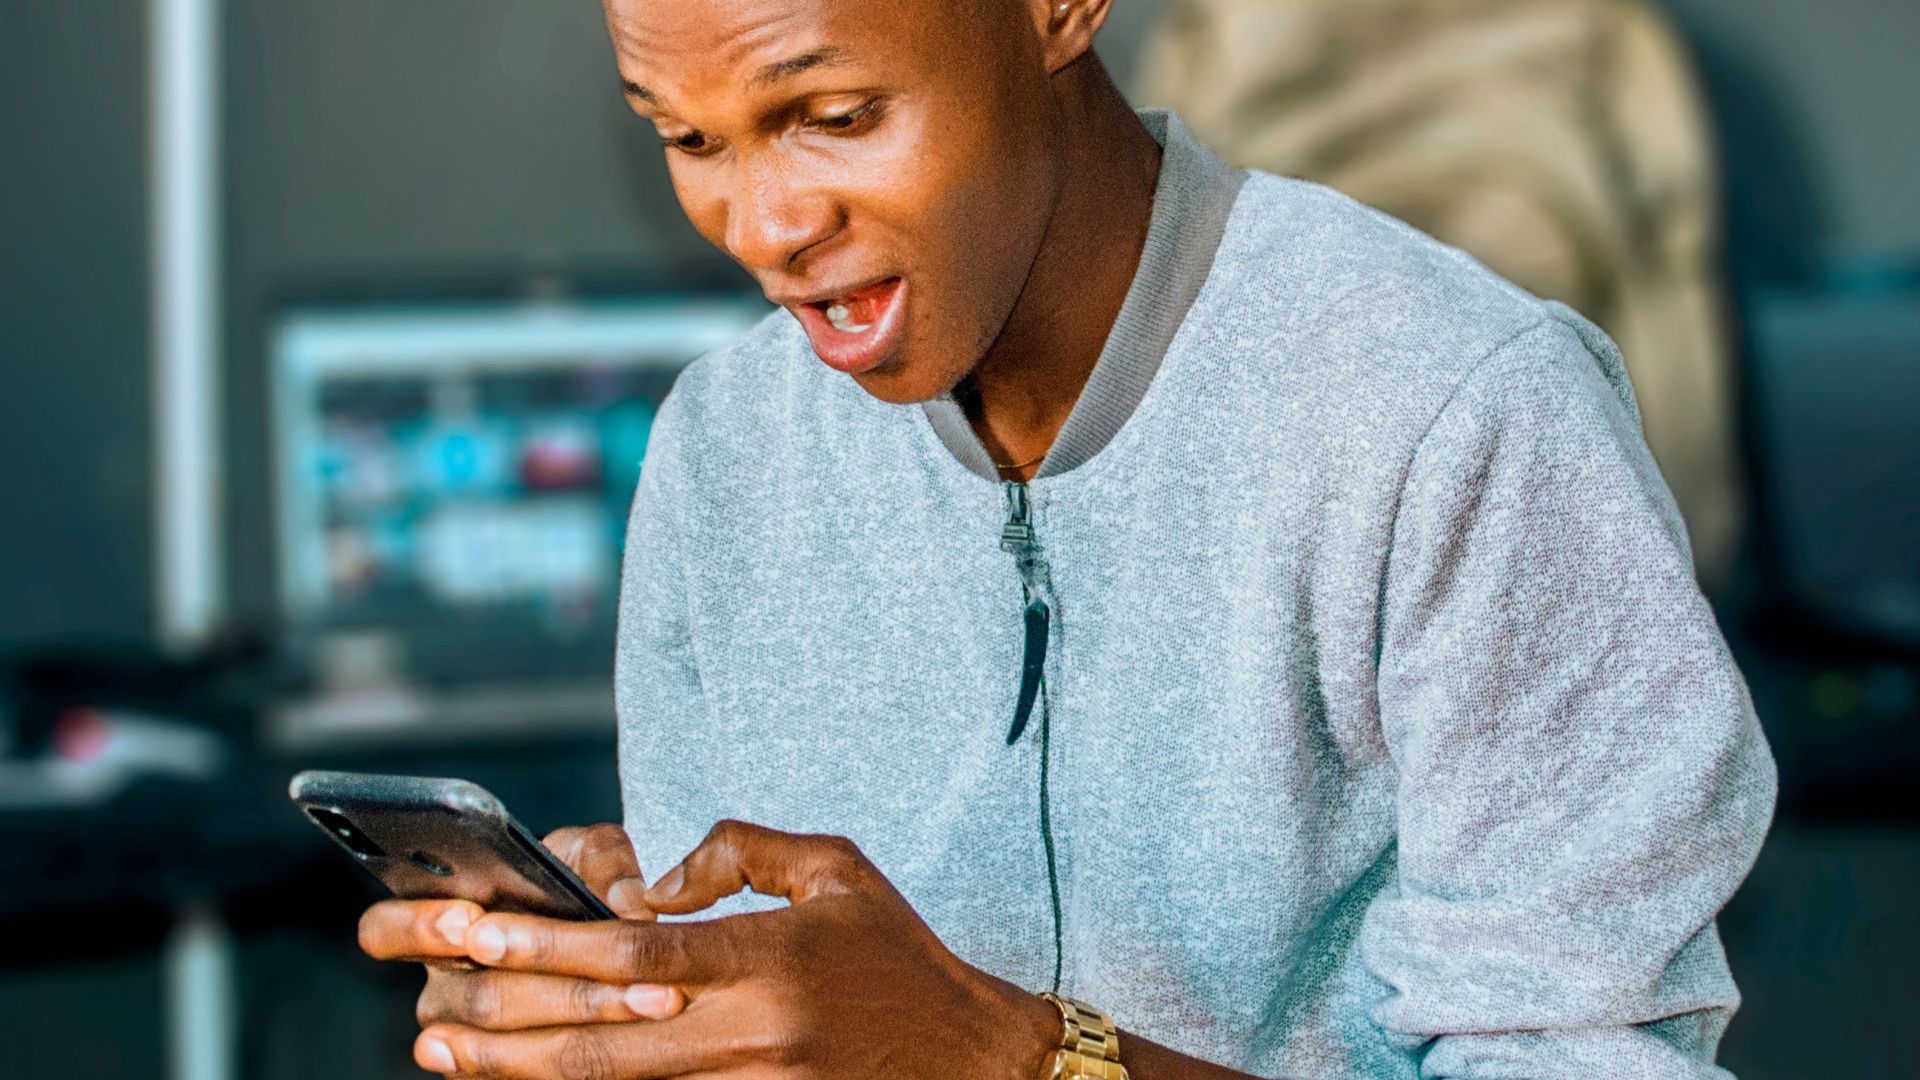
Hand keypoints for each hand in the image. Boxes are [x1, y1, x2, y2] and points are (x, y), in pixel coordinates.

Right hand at [357, 823, 688, 1043]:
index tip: (467, 920)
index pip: (384, 929)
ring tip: (657, 995)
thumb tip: (627, 905)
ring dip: (590, 1012)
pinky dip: (591, 1056)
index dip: (417, 927)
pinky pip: (535, 1074)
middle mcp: (446, 985)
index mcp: (441, 920)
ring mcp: (470, 1041)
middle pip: (469, 996)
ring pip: (508, 1041)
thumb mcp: (590, 856)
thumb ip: (604, 860)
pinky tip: (643, 1039)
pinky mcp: (507, 1074)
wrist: (620, 949)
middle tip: (603, 962)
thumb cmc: (585, 888)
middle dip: (550, 979)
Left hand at [408, 820, 1061, 1079]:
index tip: (472, 929)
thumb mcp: (838, 869)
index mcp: (762, 961)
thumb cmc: (896, 953)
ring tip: (441, 1047)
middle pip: (592, 1035)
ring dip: (514, 1066)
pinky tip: (518, 1074)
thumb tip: (655, 882)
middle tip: (425, 1001)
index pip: (628, 955)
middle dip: (498, 1018)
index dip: (541, 945)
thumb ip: (742, 853)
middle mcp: (740, 1033)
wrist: (964, 1059)